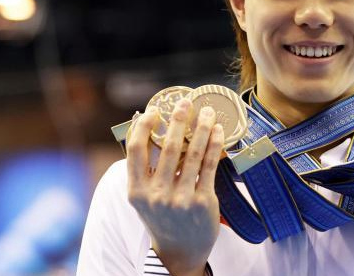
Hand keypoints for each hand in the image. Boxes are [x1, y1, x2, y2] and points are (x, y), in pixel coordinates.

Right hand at [126, 99, 224, 275]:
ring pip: (193, 153)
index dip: (143, 126)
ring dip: (202, 128)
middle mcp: (156, 195)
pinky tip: (218, 132)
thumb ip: (144, 168)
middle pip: (168, 147)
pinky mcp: (203, 202)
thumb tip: (143, 126)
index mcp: (136, 191)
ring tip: (208, 112)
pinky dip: (215, 145)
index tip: (154, 110)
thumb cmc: (162, 216)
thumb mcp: (144, 196)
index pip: (135, 150)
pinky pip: (210, 166)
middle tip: (185, 102)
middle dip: (178, 120)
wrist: (179, 251)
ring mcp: (181, 199)